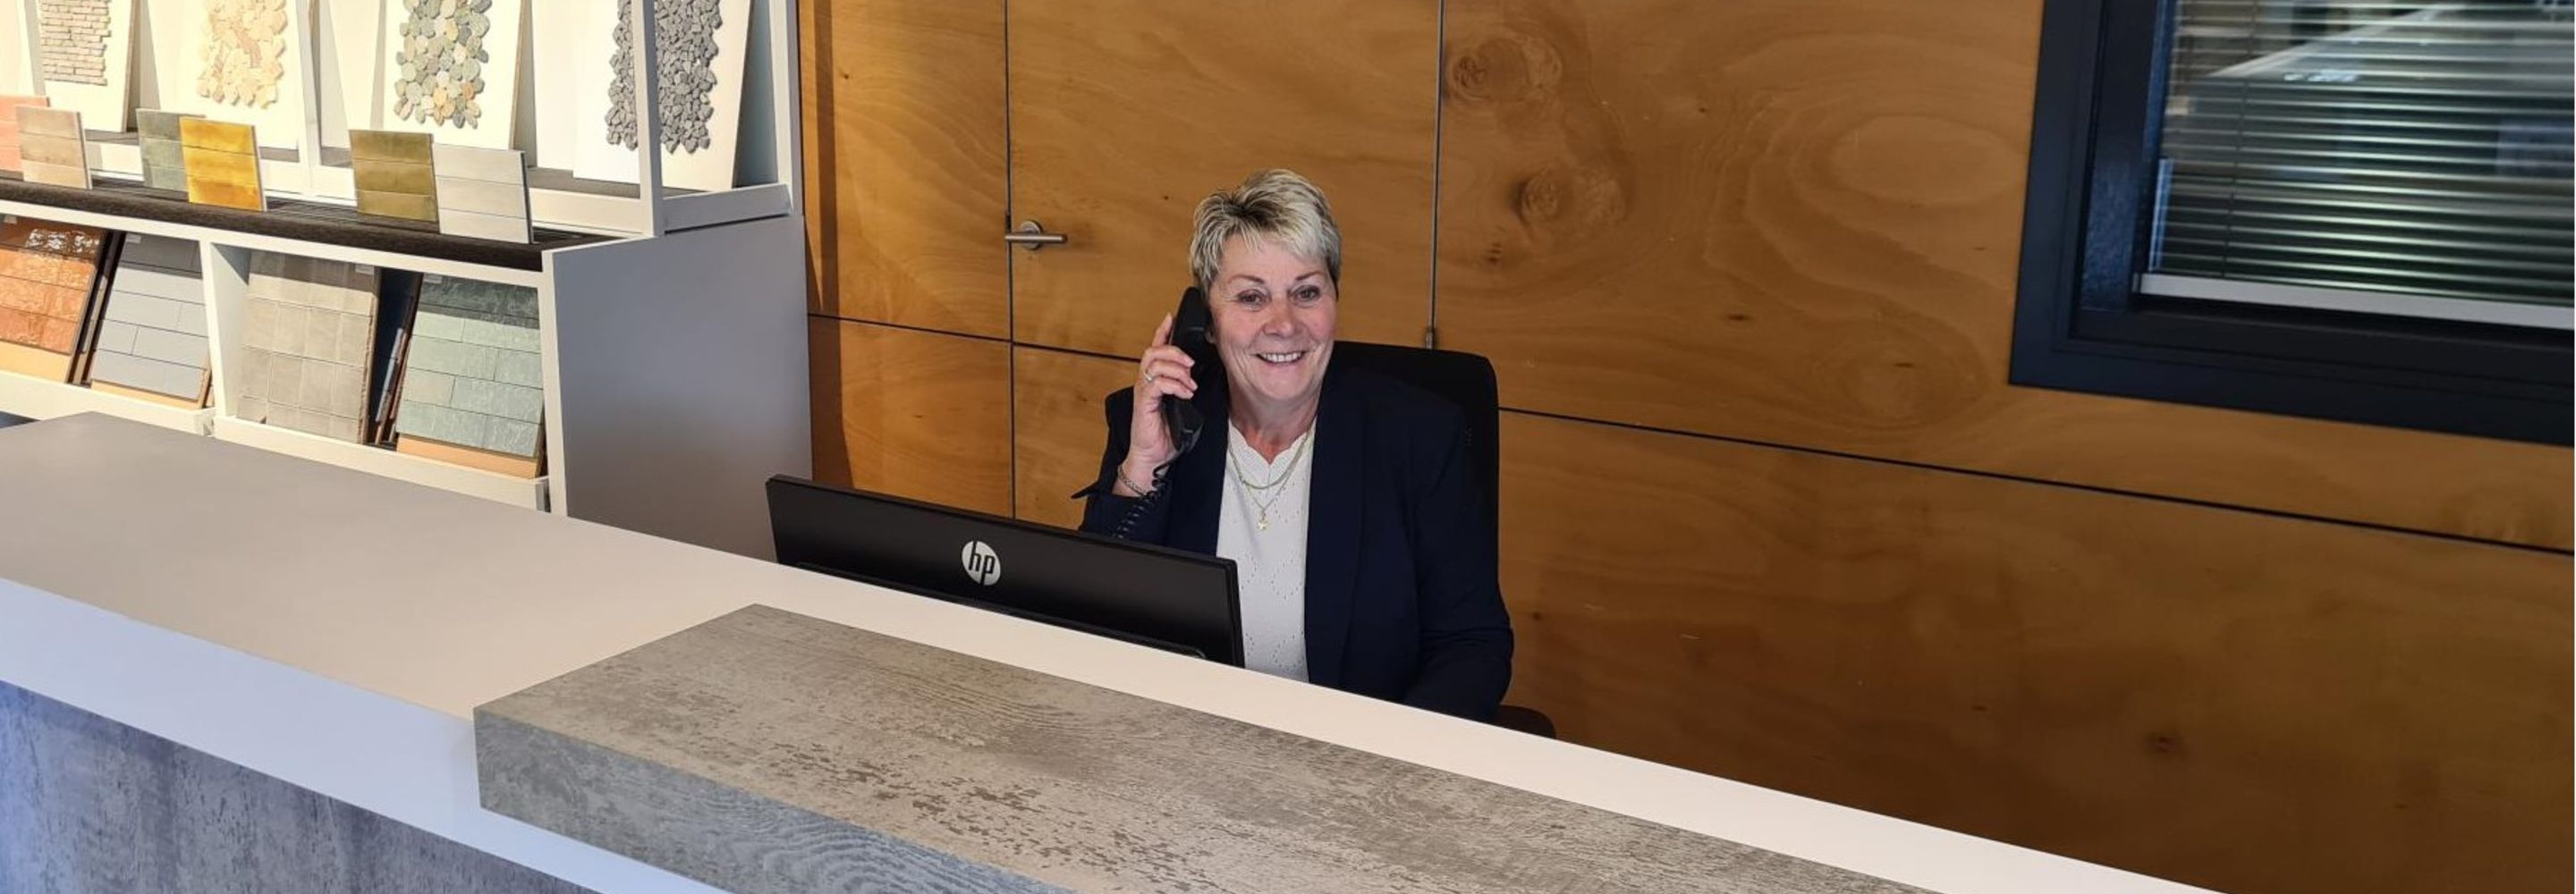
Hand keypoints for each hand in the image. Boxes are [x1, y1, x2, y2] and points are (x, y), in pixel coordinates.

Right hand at [1118, 313, 1196, 494]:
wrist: (1153, 457)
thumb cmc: (1166, 433)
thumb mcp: (1182, 406)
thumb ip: (1186, 389)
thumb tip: (1201, 378)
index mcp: (1155, 380)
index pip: (1155, 349)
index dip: (1162, 331)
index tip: (1171, 317)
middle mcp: (1145, 382)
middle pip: (1153, 352)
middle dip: (1174, 351)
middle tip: (1191, 363)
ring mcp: (1143, 392)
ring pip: (1154, 364)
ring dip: (1177, 369)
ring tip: (1189, 383)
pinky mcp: (1143, 403)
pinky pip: (1156, 383)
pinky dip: (1174, 384)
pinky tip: (1185, 392)